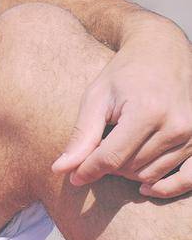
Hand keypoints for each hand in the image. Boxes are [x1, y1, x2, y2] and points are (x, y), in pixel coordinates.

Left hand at [52, 15, 191, 197]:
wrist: (163, 51)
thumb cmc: (125, 73)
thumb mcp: (97, 97)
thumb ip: (81, 135)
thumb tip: (61, 169)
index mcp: (146, 112)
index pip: (111, 158)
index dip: (88, 171)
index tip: (73, 176)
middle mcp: (174, 125)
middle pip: (129, 169)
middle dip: (107, 166)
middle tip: (99, 149)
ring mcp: (191, 134)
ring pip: (149, 174)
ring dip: (129, 172)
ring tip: (119, 149)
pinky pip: (185, 177)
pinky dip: (164, 186)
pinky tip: (145, 187)